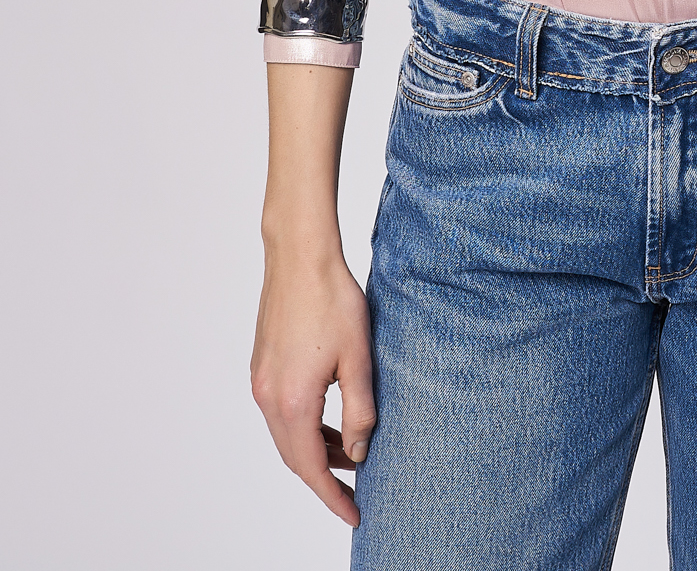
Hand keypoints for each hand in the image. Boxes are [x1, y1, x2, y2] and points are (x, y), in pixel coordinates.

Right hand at [250, 245, 375, 526]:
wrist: (300, 255)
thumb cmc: (332, 298)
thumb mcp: (359, 357)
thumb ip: (360, 410)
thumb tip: (358, 452)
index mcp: (293, 401)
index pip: (311, 467)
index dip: (332, 496)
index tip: (354, 515)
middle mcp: (268, 397)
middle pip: (294, 457)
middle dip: (324, 478)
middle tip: (356, 490)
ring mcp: (261, 380)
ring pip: (286, 435)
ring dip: (315, 450)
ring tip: (350, 453)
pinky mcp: (261, 365)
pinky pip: (280, 412)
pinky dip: (303, 427)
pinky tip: (328, 419)